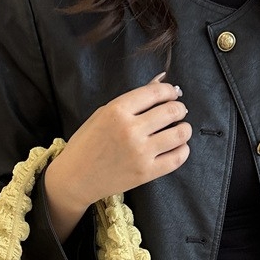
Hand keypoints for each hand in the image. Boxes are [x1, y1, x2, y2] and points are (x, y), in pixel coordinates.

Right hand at [46, 72, 191, 210]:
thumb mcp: (104, 113)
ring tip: (180, 130)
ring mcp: (140, 152)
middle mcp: (131, 130)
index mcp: (117, 110)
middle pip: (172, 111)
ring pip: (180, 133)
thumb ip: (134, 99)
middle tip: (177, 112)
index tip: (172, 94)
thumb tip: (162, 80)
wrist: (75, 178)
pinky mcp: (146, 172)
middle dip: (179, 109)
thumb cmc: (87, 144)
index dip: (169, 91)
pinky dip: (182, 150)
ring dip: (184, 129)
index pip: (156, 92)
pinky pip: (177, 158)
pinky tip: (177, 147)